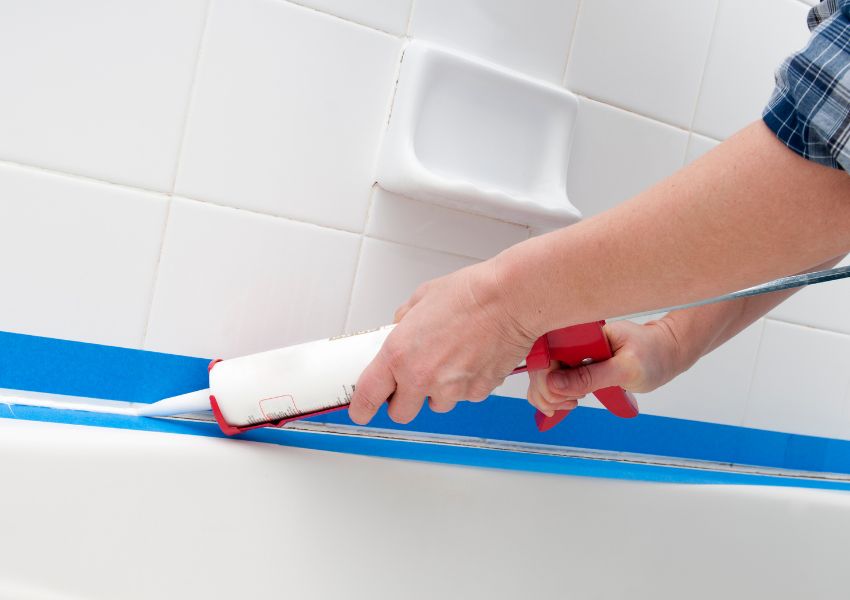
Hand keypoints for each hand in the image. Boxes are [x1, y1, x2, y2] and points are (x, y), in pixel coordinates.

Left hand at [348, 258, 537, 424]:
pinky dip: (465, 384)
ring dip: (437, 391)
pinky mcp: (477, 392)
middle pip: (401, 413)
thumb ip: (404, 321)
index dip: (361, 407)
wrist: (510, 299)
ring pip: (436, 404)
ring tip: (451, 359)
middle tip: (411, 380)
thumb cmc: (471, 294)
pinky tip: (472, 358)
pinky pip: (464, 396)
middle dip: (403, 401)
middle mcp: (422, 377)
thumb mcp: (421, 299)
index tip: (360, 410)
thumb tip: (401, 329)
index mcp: (399, 354)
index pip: (369, 396)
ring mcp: (451, 389)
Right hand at [526, 319, 683, 416]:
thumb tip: (554, 385)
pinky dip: (553, 395)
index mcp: (580, 330)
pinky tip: (568, 403)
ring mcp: (570, 351)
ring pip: (541, 376)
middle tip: (573, 403)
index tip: (569, 398)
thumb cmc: (652, 354)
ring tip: (572, 403)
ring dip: (549, 396)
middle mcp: (570, 338)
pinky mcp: (573, 362)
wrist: (665, 352)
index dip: (548, 381)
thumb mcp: (625, 369)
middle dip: (549, 392)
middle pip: (539, 368)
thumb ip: (591, 376)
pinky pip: (551, 379)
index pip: (546, 355)